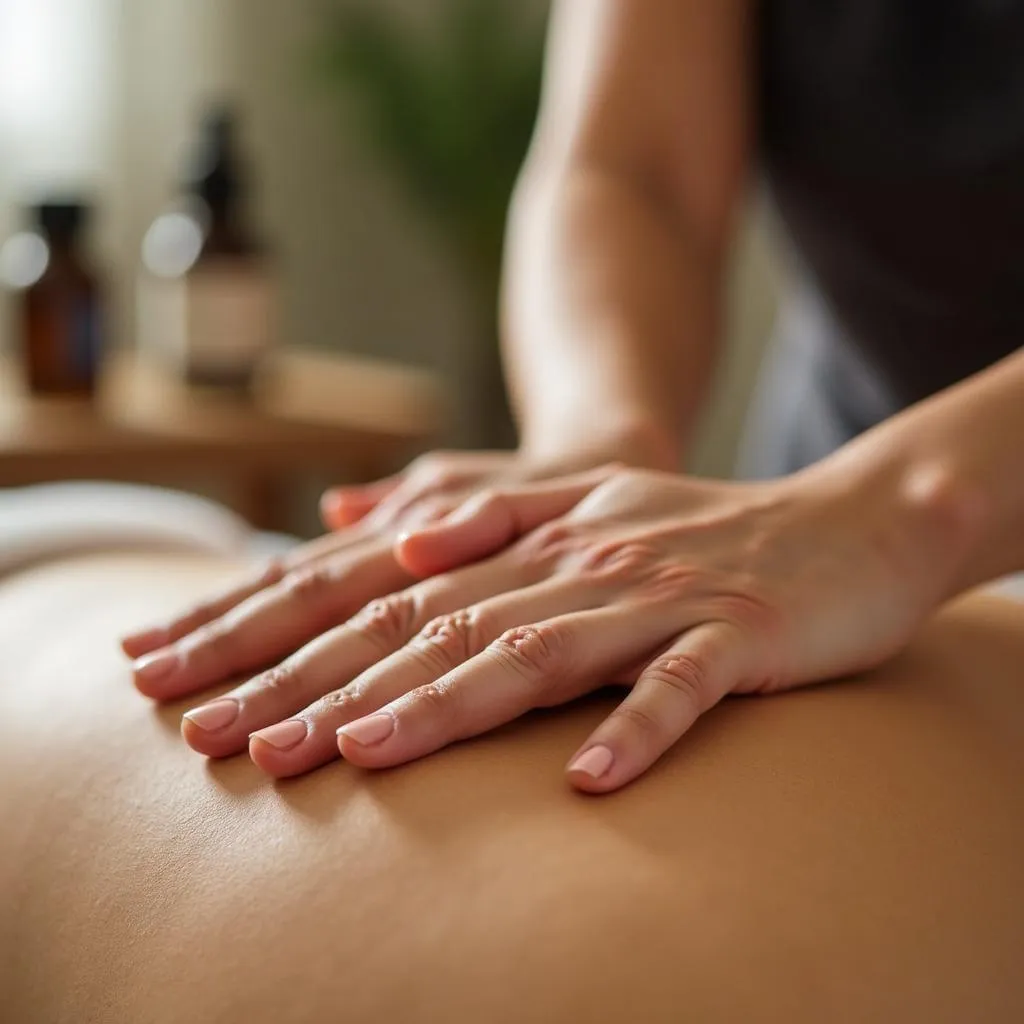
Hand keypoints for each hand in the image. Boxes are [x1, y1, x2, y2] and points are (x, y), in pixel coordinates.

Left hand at [173, 459, 966, 791]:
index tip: (191, 682)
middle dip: (324, 684)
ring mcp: (659, 593)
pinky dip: (637, 727)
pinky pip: (682, 688)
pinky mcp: (739, 635)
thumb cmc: (698, 527)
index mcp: (533, 531)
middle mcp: (580, 556)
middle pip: (435, 622)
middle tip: (227, 741)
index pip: (386, 587)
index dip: (287, 634)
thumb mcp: (582, 503)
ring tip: (360, 754)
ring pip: (537, 650)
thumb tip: (373, 527)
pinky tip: (588, 782)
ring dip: (446, 703)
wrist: (845, 521)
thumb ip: (477, 508)